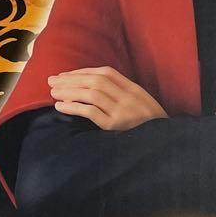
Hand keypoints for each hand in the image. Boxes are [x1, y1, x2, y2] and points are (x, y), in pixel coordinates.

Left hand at [48, 66, 167, 130]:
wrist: (164, 144)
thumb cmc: (148, 126)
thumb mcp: (141, 104)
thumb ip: (122, 94)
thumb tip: (92, 88)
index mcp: (134, 89)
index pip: (106, 73)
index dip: (82, 72)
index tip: (65, 75)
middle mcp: (128, 98)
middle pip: (96, 81)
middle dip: (71, 79)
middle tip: (51, 81)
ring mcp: (122, 112)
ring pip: (92, 94)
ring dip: (69, 91)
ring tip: (53, 93)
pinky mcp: (115, 127)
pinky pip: (91, 113)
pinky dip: (74, 108)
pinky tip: (61, 107)